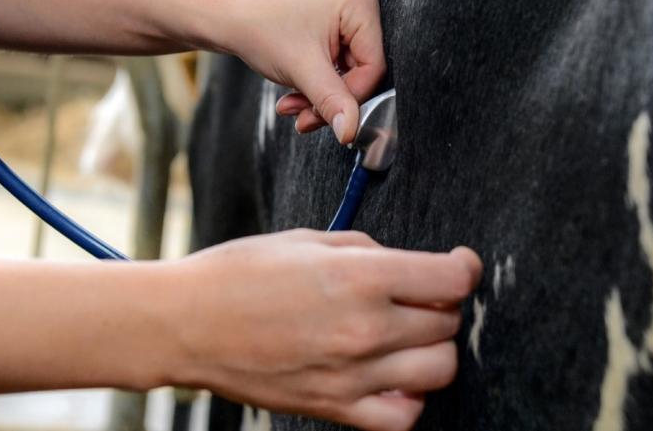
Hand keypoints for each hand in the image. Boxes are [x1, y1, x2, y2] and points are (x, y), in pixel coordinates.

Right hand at [166, 229, 481, 430]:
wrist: (187, 323)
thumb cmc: (240, 272)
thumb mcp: (308, 240)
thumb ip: (368, 251)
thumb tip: (405, 266)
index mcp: (360, 278)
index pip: (450, 278)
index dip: (465, 267)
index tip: (460, 263)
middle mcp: (365, 329)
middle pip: (447, 323)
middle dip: (442, 303)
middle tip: (420, 293)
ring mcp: (353, 376)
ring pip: (439, 370)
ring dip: (433, 348)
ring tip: (408, 333)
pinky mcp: (334, 408)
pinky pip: (404, 417)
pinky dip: (411, 397)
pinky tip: (393, 375)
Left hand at [226, 0, 385, 143]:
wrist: (230, 19)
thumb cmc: (261, 29)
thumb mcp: (302, 70)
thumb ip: (332, 102)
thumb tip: (351, 133)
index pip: (374, 66)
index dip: (349, 98)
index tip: (319, 114)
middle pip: (363, 72)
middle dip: (330, 100)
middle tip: (302, 117)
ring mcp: (351, 12)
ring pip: (351, 75)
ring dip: (322, 99)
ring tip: (291, 106)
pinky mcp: (340, 25)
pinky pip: (342, 67)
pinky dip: (319, 87)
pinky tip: (296, 93)